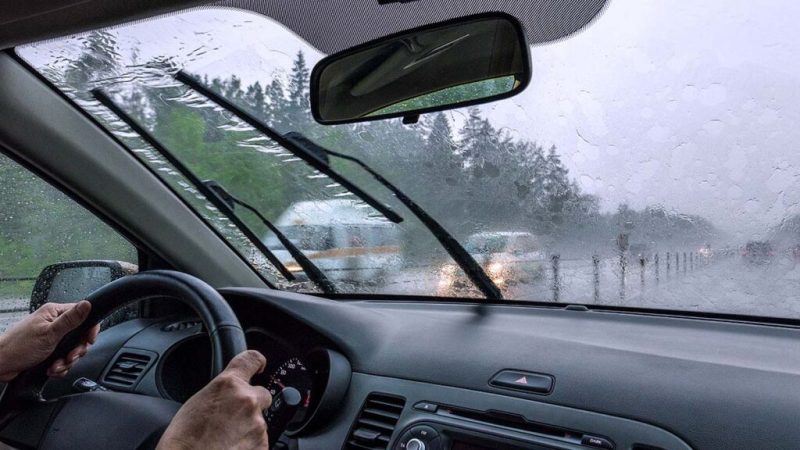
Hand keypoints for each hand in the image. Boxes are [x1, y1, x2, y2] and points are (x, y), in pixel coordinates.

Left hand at [0, 301, 98, 381]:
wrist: (0, 365)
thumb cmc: (18, 347)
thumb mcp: (49, 333)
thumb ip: (70, 320)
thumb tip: (87, 304)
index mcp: (54, 313)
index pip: (82, 315)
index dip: (89, 329)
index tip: (88, 340)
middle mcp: (54, 323)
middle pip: (79, 336)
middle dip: (76, 351)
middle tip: (69, 357)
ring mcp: (51, 337)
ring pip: (71, 350)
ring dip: (66, 361)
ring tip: (55, 365)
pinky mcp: (48, 350)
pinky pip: (63, 358)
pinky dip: (59, 366)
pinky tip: (51, 369)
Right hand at [157, 350, 271, 449]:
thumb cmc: (182, 440)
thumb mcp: (196, 403)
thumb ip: (220, 393)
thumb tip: (228, 396)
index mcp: (228, 385)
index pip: (252, 359)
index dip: (257, 361)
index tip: (260, 365)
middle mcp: (247, 400)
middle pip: (262, 395)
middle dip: (252, 404)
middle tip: (233, 419)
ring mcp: (257, 424)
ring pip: (259, 421)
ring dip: (248, 428)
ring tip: (225, 439)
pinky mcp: (262, 445)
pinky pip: (260, 441)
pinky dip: (250, 445)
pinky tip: (231, 448)